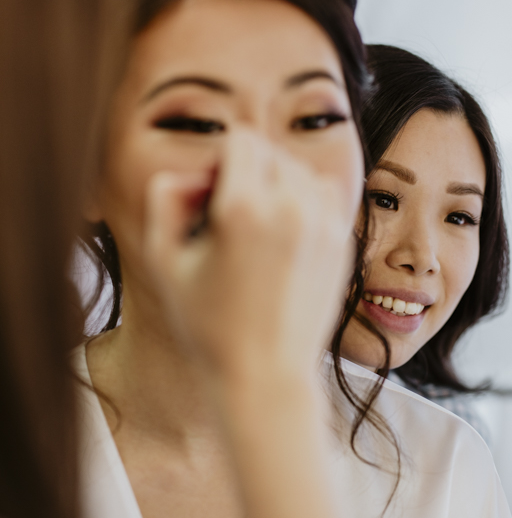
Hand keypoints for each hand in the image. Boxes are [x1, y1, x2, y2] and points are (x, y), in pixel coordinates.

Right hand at [143, 127, 355, 390]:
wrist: (266, 377)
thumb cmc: (209, 327)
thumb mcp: (163, 262)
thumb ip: (164, 200)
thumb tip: (188, 173)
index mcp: (244, 209)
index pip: (240, 140)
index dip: (217, 164)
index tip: (207, 203)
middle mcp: (291, 209)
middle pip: (271, 152)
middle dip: (246, 173)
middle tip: (227, 220)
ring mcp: (324, 226)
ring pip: (301, 171)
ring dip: (277, 185)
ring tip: (256, 229)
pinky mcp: (342, 244)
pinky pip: (324, 197)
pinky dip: (304, 204)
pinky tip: (282, 240)